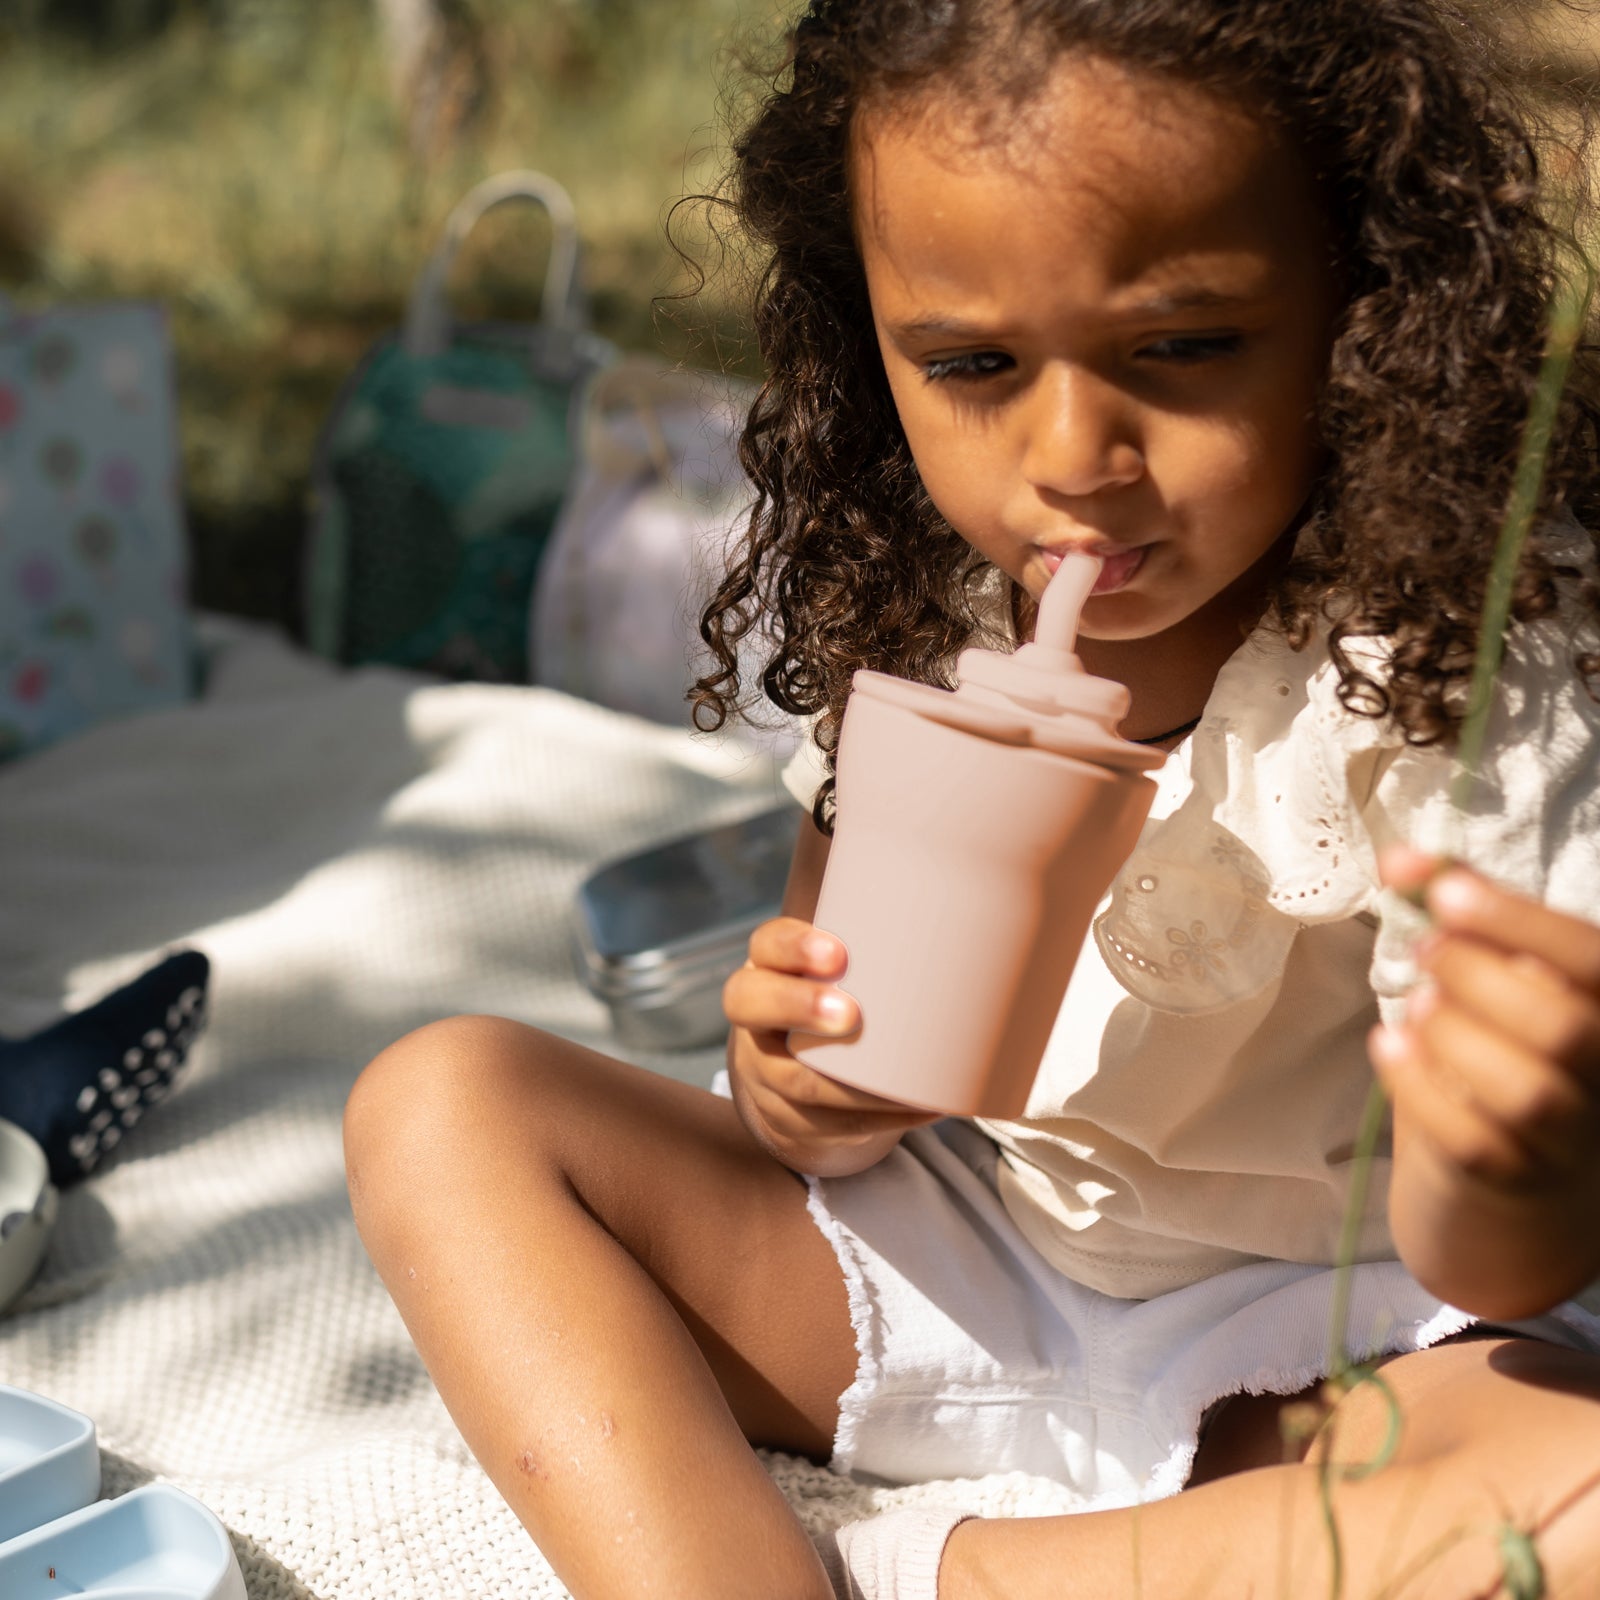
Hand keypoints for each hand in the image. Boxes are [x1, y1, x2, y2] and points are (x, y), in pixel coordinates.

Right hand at [723, 917, 937, 1177]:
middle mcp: (758, 1018)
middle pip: (750, 1004)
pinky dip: (881, 1118)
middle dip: (799, 1006)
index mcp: (771, 967)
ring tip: (904, 1078)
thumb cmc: (843, 1000)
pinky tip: (926, 1106)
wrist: (796, 1078)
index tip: (838, 953)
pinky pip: (829, 1124)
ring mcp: (767, 1072)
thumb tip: (990, 905)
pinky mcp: (792, 1118)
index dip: (792, 948)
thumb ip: (890, 940)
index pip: (765, 945)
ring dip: (848, 1083)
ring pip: (791, 1080)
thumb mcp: (847, 970)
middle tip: (851, 1015)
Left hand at [1371, 846, 1599, 1315]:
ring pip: (1528, 1093)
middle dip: (1480, 977)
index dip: (1522, 920)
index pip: (1597, 961)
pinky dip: (1421, 1087)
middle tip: (1427, 950)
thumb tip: (1400, 858)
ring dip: (1456, 1036)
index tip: (1444, 890)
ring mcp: (1565, 1139)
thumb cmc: (1496, 1047)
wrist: (1503, 1174)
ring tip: (1416, 1004)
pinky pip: (1474, 1144)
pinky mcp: (1512, 1182)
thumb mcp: (1495, 975)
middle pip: (1567, 1028)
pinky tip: (1389, 1046)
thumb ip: (1461, 913)